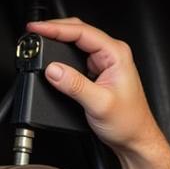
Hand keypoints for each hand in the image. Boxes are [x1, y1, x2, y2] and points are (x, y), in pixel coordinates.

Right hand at [27, 17, 166, 156]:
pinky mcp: (98, 73)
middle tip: (34, 32)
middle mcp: (112, 54)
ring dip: (58, 43)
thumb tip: (53, 70)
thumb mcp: (99, 104)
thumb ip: (75, 85)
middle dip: (55, 30)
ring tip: (40, 42)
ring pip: (76, 44)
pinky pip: (77, 58)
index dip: (57, 28)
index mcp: (116, 54)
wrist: (135, 140)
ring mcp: (105, 63)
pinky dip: (63, 58)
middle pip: (78, 31)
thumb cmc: (128, 123)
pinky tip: (53, 60)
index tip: (37, 28)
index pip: (82, 31)